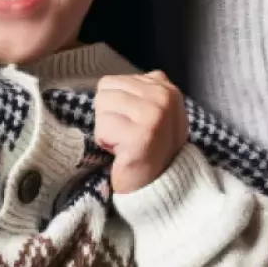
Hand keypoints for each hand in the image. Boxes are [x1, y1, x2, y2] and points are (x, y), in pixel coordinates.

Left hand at [93, 71, 189, 193]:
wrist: (161, 184)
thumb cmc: (150, 147)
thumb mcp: (153, 111)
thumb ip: (137, 92)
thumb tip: (108, 85)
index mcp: (165, 87)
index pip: (111, 82)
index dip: (113, 107)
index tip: (131, 124)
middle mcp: (163, 96)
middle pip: (104, 92)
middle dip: (108, 116)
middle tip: (126, 135)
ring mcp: (154, 115)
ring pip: (102, 107)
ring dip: (106, 130)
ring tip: (124, 143)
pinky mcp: (141, 136)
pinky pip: (102, 129)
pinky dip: (106, 144)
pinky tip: (123, 153)